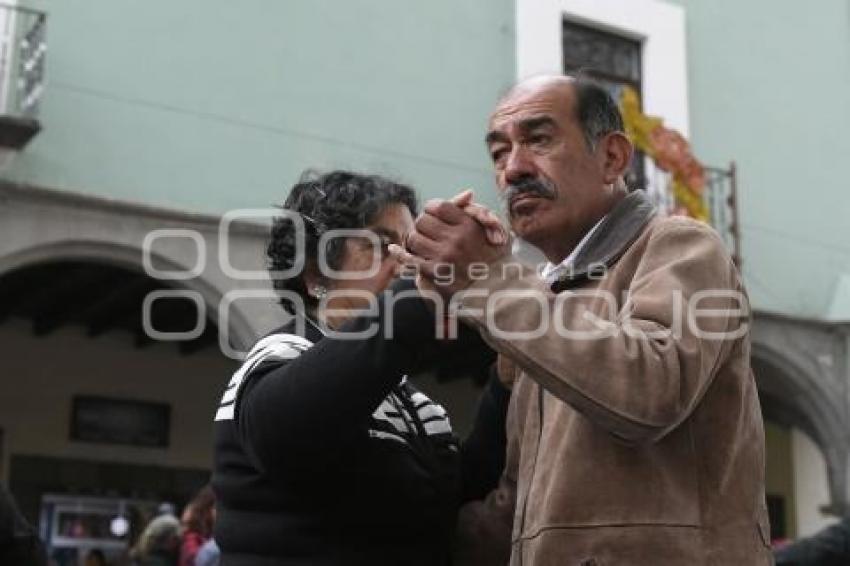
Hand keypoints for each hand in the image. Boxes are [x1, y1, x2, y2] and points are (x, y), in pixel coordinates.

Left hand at [389, 190, 510, 299]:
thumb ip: (477, 210)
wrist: (493, 289)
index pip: (438, 206)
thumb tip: (467, 193)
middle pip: (423, 221)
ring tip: (424, 244)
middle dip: (423, 224)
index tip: (433, 214)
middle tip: (429, 231)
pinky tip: (393, 249)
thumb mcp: (492, 229)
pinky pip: (409, 258)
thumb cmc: (493, 256)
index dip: (432, 208)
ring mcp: (444, 257)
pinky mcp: (435, 273)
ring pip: (414, 238)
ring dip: (415, 240)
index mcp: (469, 226)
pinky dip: (399, 253)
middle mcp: (456, 240)